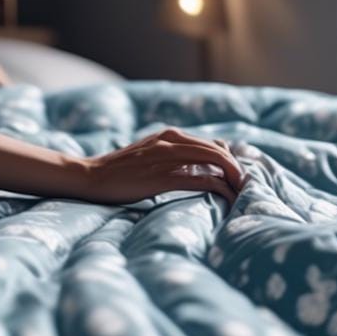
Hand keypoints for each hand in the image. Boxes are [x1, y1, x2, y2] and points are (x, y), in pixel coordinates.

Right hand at [0, 124, 244, 205]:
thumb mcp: (148, 158)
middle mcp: (172, 141)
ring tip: (243, 195)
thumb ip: (171, 160)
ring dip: (234, 178)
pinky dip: (220, 188)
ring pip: (215, 160)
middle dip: (238, 170)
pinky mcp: (162, 176)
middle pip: (219, 150)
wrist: (88, 177)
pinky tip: (228, 200)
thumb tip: (197, 172)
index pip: (213, 144)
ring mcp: (167, 157)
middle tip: (247, 189)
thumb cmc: (118, 173)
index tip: (238, 181)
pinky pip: (201, 179)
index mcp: (169, 135)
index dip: (230, 161)